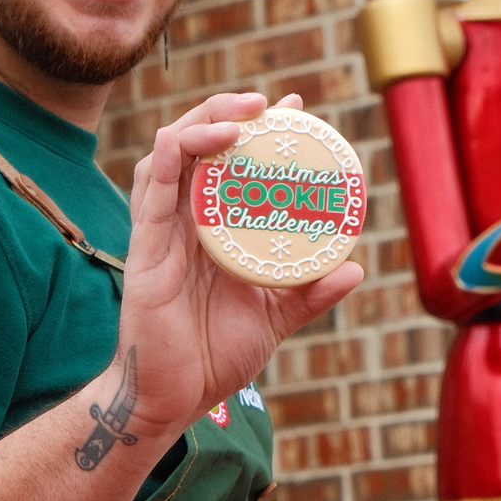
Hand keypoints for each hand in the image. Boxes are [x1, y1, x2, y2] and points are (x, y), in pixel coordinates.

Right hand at [114, 92, 363, 437]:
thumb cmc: (213, 357)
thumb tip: (355, 268)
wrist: (173, 399)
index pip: (230, 162)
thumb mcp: (274, 318)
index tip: (292, 107)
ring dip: (201, 125)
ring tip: (239, 116)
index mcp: (211, 230)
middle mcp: (183, 221)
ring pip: (170, 156)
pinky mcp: (145, 250)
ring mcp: (161, 231)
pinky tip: (187, 141)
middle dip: (227, 111)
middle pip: (197, 145)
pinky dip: (167, 160)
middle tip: (267, 101)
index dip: (257, 128)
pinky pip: (150, 194)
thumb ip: (309, 293)